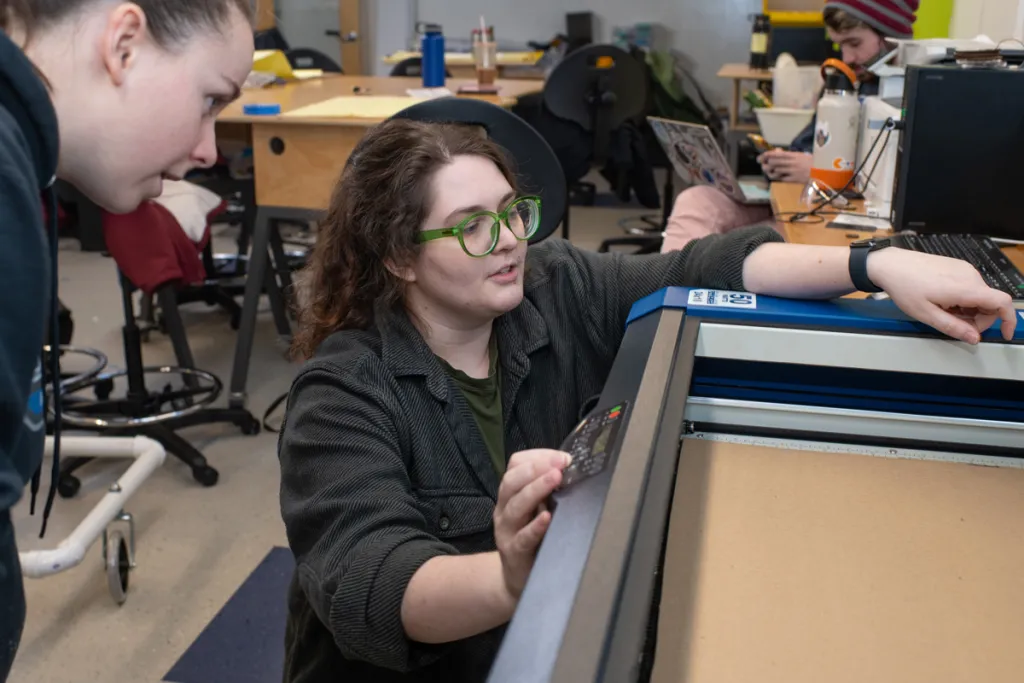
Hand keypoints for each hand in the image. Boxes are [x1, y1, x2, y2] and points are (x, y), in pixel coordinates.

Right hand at [493, 449, 570, 598]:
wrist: (516, 579)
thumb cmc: (532, 538)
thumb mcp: (536, 509)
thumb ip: (548, 490)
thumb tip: (573, 468)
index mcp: (510, 494)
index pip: (516, 464)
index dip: (538, 457)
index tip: (562, 457)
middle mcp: (504, 508)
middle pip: (512, 481)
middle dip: (536, 468)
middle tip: (559, 464)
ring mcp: (507, 531)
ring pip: (516, 505)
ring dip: (536, 489)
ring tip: (555, 479)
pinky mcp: (514, 552)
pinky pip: (523, 537)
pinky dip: (535, 526)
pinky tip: (547, 517)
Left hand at [758, 150, 812, 182]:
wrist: (823, 171)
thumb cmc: (812, 163)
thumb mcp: (801, 156)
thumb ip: (789, 155)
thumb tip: (777, 152)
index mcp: (794, 155)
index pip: (777, 154)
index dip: (767, 155)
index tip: (761, 157)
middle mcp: (792, 162)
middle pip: (774, 162)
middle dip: (766, 164)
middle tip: (764, 165)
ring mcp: (793, 171)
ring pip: (776, 171)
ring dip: (771, 171)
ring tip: (769, 171)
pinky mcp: (794, 179)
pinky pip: (782, 179)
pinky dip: (778, 177)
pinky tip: (778, 176)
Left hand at [868, 248, 1016, 343]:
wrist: (890, 264)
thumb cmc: (905, 287)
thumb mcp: (926, 314)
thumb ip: (953, 327)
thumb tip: (974, 338)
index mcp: (966, 288)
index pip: (1003, 303)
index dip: (1009, 320)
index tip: (1005, 333)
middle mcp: (971, 276)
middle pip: (990, 303)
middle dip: (978, 319)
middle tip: (954, 324)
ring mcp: (965, 269)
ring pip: (979, 296)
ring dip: (968, 310)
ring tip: (942, 310)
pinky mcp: (958, 266)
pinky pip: (970, 287)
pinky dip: (963, 299)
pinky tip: (942, 300)